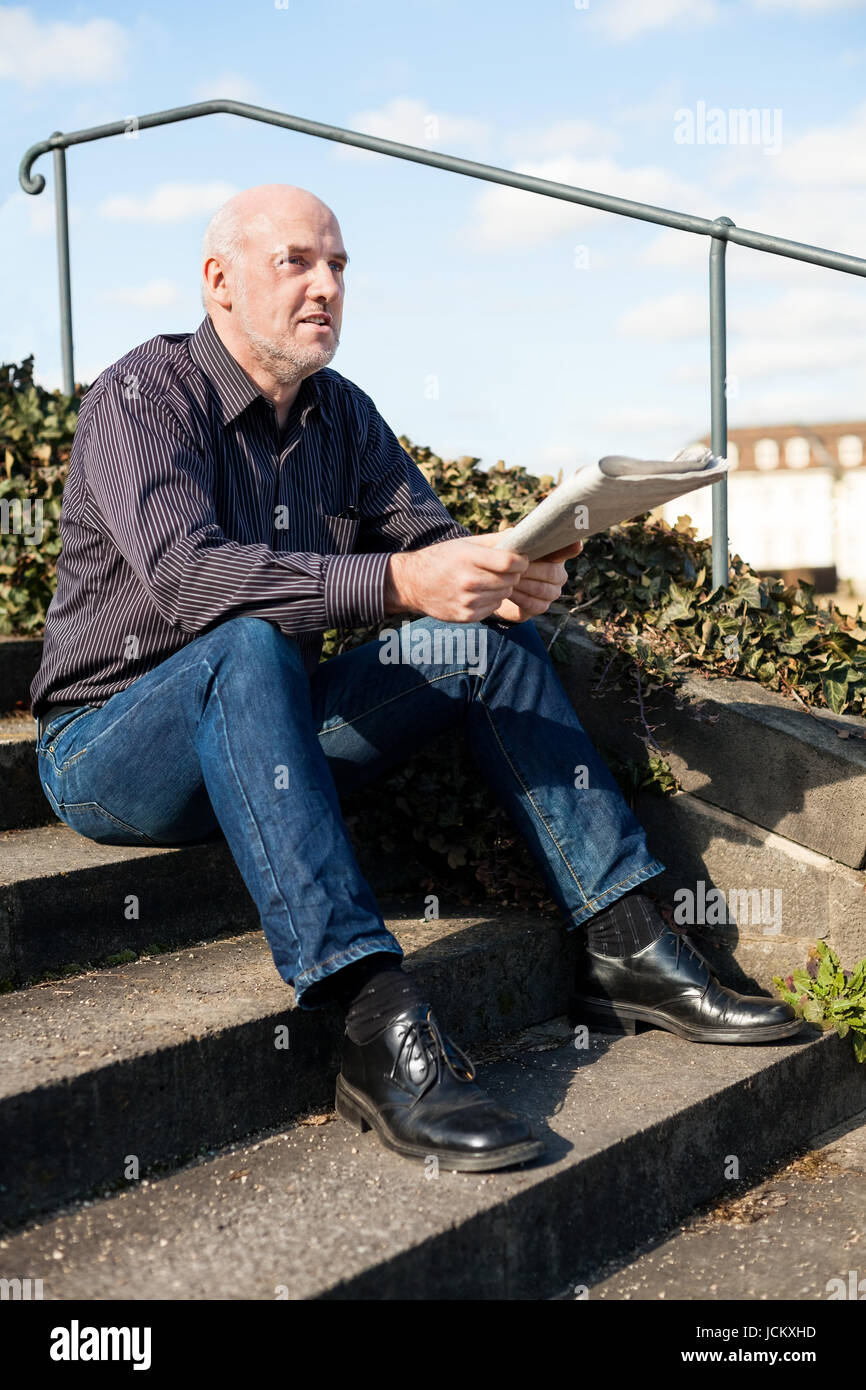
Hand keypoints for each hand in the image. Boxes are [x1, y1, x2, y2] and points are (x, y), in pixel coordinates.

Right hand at [384, 534, 530, 621]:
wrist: (412, 584)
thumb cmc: (442, 558)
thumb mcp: (464, 543)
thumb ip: (493, 540)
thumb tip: (521, 535)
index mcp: (468, 558)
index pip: (509, 562)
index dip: (521, 561)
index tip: (521, 560)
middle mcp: (468, 581)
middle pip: (510, 580)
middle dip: (512, 574)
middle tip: (504, 570)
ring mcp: (467, 601)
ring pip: (504, 594)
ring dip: (502, 587)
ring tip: (488, 580)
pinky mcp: (466, 616)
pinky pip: (493, 608)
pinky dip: (491, 600)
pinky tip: (478, 593)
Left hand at [470, 531, 582, 621]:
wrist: (495, 589)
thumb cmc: (505, 563)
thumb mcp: (509, 547)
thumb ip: (516, 539)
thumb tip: (518, 533)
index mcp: (554, 554)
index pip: (569, 548)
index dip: (573, 547)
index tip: (576, 544)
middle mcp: (558, 573)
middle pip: (552, 572)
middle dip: (530, 570)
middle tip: (513, 568)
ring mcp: (552, 591)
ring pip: (542, 589)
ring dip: (523, 584)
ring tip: (506, 579)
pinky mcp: (542, 606)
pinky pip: (534, 603)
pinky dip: (519, 597)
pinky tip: (508, 591)